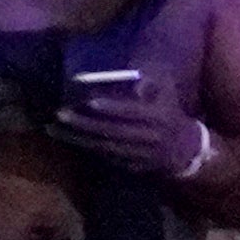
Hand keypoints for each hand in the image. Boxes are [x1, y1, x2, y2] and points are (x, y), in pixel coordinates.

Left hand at [45, 86, 205, 180]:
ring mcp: (138, 154)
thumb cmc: (171, 113)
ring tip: (54, 128)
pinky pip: (104, 157)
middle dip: (84, 124)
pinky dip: (85, 148)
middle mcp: (148, 137)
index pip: (132, 113)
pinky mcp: (129, 166)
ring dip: (77, 138)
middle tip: (60, 114)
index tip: (89, 101)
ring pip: (104, 147)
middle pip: (112, 131)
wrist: (185, 150)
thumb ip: (151, 82)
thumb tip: (129, 73)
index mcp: (158, 117)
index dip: (111, 108)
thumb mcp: (167, 93)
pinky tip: (67, 139)